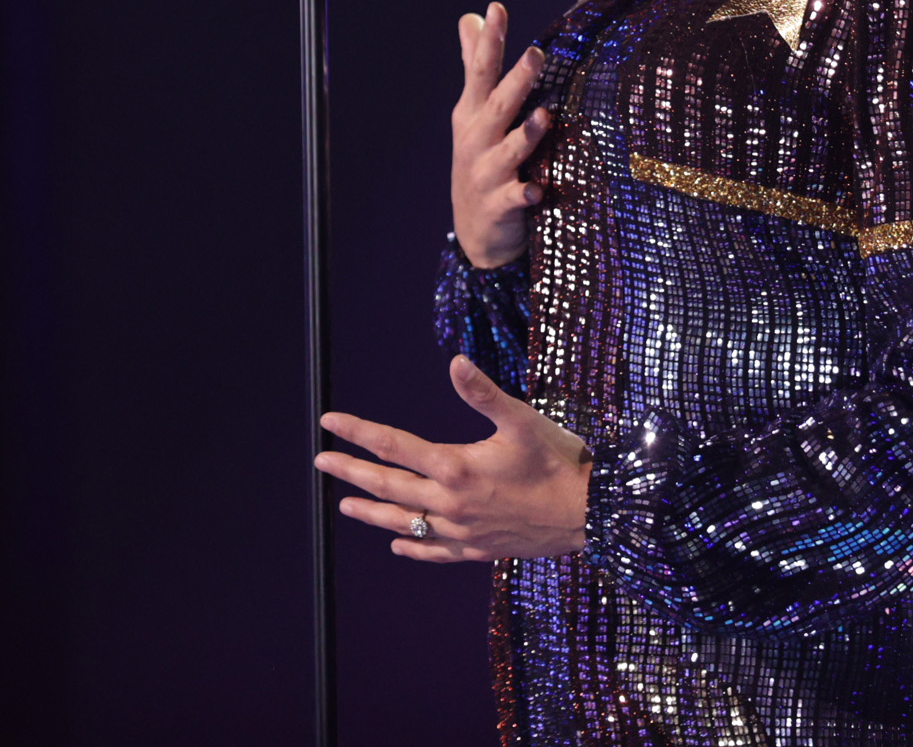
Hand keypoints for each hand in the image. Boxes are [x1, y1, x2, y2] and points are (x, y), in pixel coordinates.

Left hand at [315, 355, 591, 561]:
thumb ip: (483, 393)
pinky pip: (434, 551)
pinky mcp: (477, 549)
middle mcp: (450, 502)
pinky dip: (412, 546)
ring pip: (404, 522)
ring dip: (372, 511)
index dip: (358, 431)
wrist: (590, 514)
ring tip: (346, 505)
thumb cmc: (558, 461)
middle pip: (388, 485)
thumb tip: (454, 362)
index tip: (330, 422)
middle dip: (352, 471)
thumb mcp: (521, 420)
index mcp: (455, 467)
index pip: (393, 445)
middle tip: (321, 461)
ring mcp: (461, 530)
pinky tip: (397, 546)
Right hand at [451, 2, 550, 269]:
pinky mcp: (499, 206)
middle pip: (497, 105)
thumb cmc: (479, 159)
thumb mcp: (472, 112)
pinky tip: (537, 190)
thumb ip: (473, 64)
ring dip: (525, 135)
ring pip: (507, 151)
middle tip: (536, 53)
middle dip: (515, 80)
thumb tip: (470, 16)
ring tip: (545, 115)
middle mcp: (477, 140)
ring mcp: (486, 174)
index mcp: (472, 113)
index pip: (480, 71)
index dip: (488, 40)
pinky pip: (513, 199)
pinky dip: (524, 194)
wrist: (475, 231)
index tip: (497, 7)